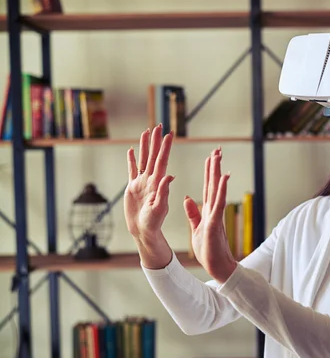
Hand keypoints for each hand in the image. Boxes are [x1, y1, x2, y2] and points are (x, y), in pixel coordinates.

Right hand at [124, 125, 174, 267]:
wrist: (143, 231)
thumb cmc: (153, 223)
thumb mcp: (160, 208)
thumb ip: (163, 193)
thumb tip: (169, 176)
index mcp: (158, 183)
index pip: (162, 161)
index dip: (165, 148)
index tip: (169, 134)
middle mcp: (151, 180)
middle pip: (153, 156)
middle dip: (156, 141)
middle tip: (158, 126)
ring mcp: (142, 183)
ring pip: (143, 160)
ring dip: (145, 146)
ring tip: (146, 132)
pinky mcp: (132, 188)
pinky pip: (132, 170)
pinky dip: (132, 160)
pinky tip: (132, 150)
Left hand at [183, 147, 236, 283]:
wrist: (217, 266)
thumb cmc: (209, 250)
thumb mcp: (197, 227)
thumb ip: (193, 212)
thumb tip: (187, 198)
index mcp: (208, 210)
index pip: (208, 186)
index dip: (208, 172)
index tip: (210, 157)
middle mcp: (213, 209)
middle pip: (213, 183)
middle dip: (215, 166)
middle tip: (217, 149)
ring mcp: (216, 214)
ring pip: (217, 189)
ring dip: (217, 172)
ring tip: (218, 156)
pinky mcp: (216, 222)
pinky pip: (218, 203)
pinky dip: (221, 190)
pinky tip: (222, 178)